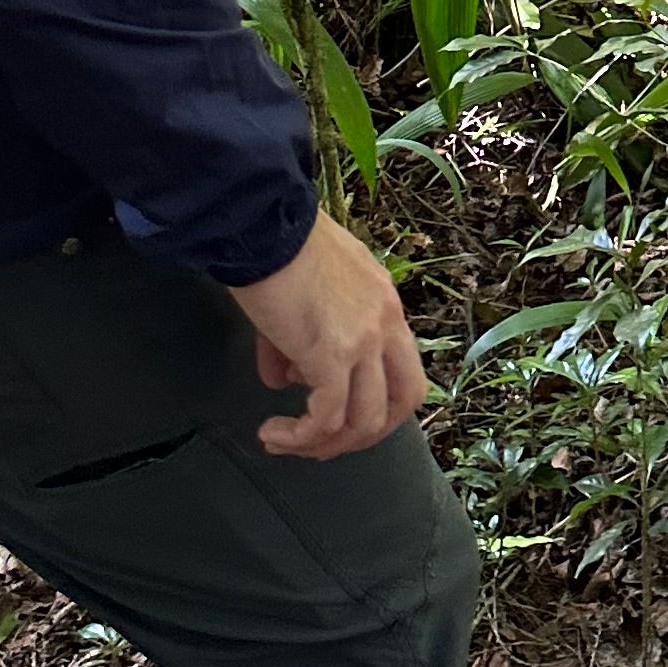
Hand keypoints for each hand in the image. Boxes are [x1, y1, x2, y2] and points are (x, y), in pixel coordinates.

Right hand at [227, 212, 426, 458]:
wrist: (263, 222)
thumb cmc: (277, 247)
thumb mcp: (304, 294)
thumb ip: (299, 342)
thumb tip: (282, 380)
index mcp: (384, 304)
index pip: (402, 368)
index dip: (374, 400)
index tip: (336, 414)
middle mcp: (386, 323)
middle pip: (404, 401)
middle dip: (365, 433)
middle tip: (323, 443)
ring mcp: (364, 340)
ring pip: (365, 419)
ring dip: (326, 443)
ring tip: (285, 442)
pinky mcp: (332, 354)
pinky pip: (326, 417)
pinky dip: (300, 436)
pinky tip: (273, 433)